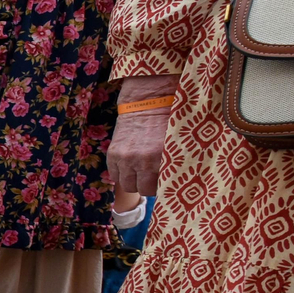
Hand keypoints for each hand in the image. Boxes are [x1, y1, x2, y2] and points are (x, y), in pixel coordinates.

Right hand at [108, 74, 177, 195]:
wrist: (148, 102)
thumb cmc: (170, 122)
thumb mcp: (179, 143)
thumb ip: (177, 164)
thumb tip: (178, 182)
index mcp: (161, 159)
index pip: (160, 188)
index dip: (163, 187)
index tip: (166, 182)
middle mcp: (141, 161)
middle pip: (142, 189)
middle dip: (148, 186)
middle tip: (154, 178)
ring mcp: (125, 158)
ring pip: (127, 185)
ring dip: (134, 181)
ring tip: (141, 172)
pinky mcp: (113, 154)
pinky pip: (114, 175)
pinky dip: (122, 174)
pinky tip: (131, 166)